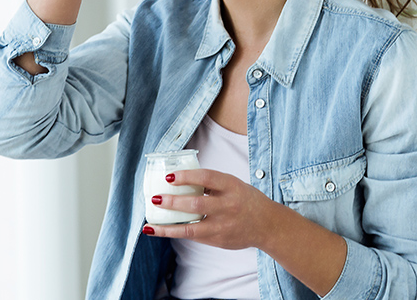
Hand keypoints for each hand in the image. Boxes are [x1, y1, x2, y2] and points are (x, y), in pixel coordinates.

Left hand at [143, 168, 273, 249]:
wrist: (267, 225)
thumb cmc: (245, 200)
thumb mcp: (233, 185)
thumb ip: (211, 183)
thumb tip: (180, 178)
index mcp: (231, 186)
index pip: (206, 178)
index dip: (186, 176)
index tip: (169, 176)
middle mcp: (227, 206)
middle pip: (196, 204)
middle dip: (173, 202)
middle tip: (156, 198)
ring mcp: (223, 226)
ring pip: (191, 228)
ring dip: (168, 227)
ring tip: (150, 224)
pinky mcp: (218, 240)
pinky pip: (194, 236)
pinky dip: (176, 233)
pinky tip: (162, 231)